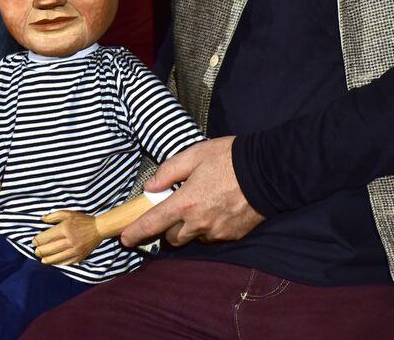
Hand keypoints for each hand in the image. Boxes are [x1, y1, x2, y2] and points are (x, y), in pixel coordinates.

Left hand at [31, 211, 103, 265]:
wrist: (98, 229)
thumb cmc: (82, 220)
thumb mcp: (68, 214)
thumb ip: (54, 216)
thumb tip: (42, 219)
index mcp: (65, 228)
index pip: (47, 237)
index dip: (38, 240)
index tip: (34, 242)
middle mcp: (70, 240)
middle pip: (50, 249)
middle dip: (40, 251)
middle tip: (36, 252)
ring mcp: (75, 250)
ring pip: (57, 258)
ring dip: (47, 260)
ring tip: (42, 260)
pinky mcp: (80, 257)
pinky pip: (66, 262)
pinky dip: (58, 263)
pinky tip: (54, 262)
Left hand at [119, 137, 263, 247]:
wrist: (268, 171)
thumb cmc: (228, 159)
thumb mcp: (194, 155)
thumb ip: (168, 172)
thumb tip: (150, 187)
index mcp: (186, 202)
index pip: (153, 223)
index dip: (135, 232)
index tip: (124, 238)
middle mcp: (199, 222)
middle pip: (172, 237)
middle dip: (169, 227)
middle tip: (176, 208)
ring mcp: (216, 231)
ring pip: (193, 238)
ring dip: (190, 227)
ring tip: (201, 205)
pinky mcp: (231, 235)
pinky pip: (212, 236)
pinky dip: (209, 227)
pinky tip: (217, 209)